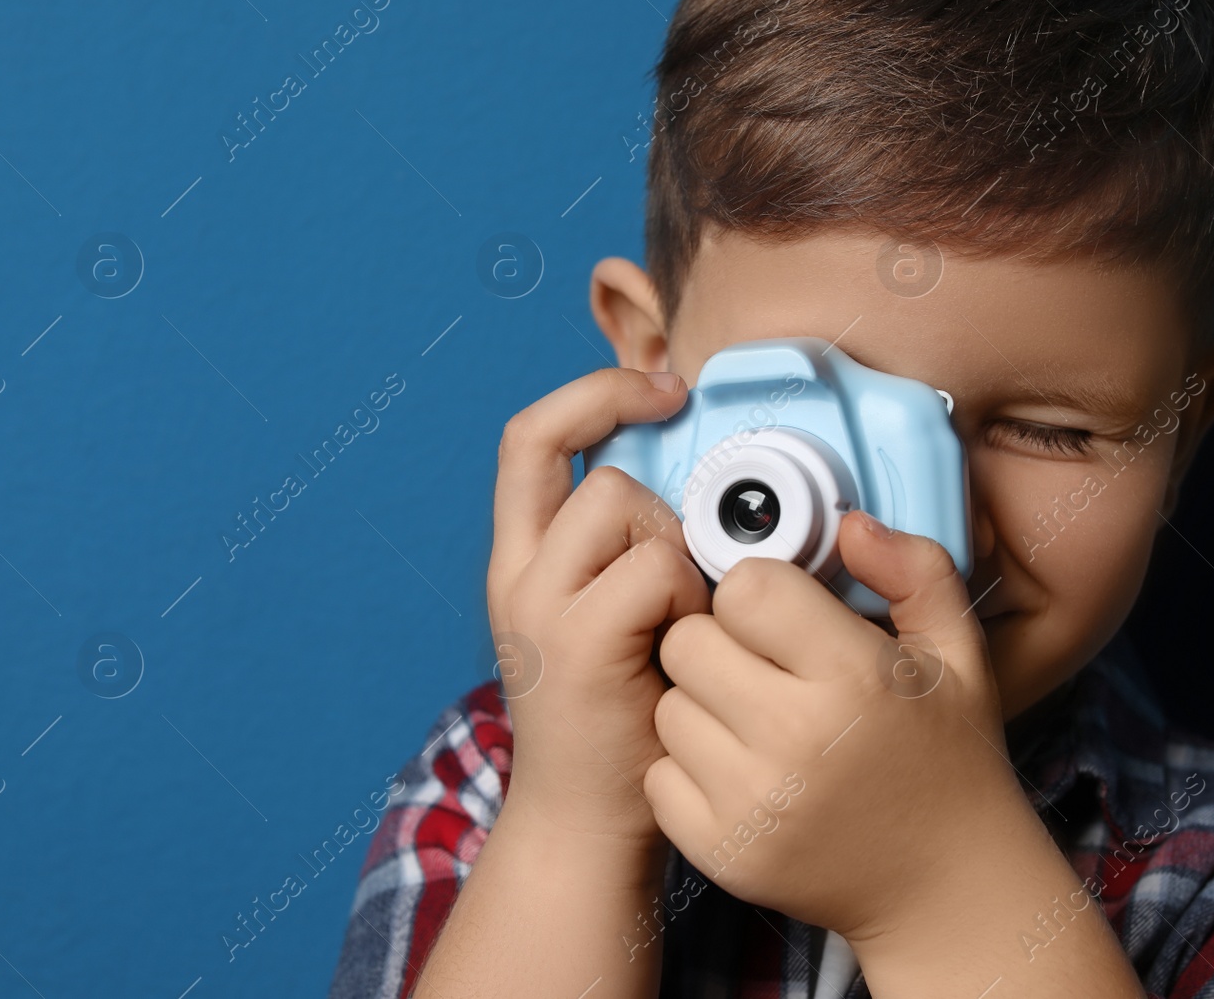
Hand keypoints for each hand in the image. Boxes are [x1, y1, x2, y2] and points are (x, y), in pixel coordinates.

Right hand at [487, 367, 712, 846]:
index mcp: (524, 560)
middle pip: (599, 474)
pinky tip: (682, 649)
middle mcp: (518, 575)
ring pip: (626, 508)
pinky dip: (686, 596)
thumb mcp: (612, 619)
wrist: (589, 824)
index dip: (597, 393)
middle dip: (661, 515)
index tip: (663, 389)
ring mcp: (540, 607)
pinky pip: (654, 567)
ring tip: (677, 626)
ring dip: (675, 554)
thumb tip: (695, 489)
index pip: (534, 437)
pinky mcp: (576, 641)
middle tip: (679, 590)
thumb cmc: (626, 721)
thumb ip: (627, 553)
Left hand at [644, 509, 1034, 941]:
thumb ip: (913, 571)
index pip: (745, 588)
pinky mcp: (722, 849)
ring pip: (667, 706)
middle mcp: (797, 737)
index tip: (784, 619)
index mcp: (854, 676)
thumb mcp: (957, 653)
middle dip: (719, 642)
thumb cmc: (949, 760)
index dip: (760, 594)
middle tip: (762, 667)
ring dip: (701, 705)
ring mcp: (753, 801)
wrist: (947, 889)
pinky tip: (740, 772)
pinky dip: (689, 770)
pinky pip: (660, 775)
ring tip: (755, 721)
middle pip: (689, 641)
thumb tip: (847, 524)